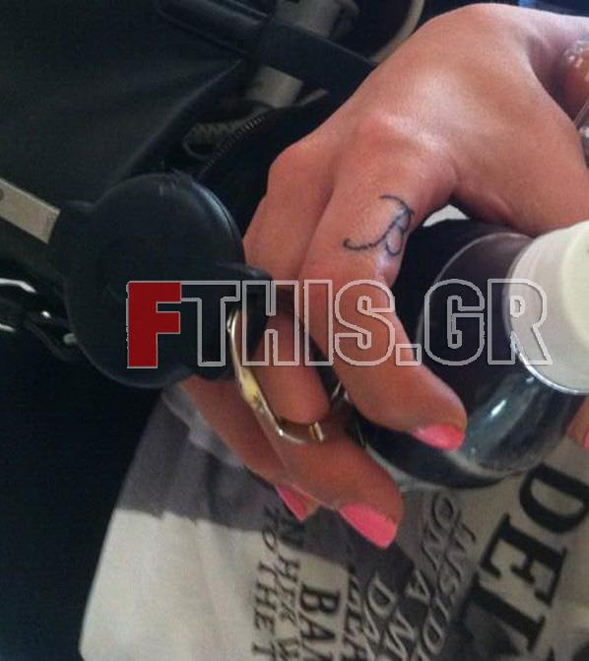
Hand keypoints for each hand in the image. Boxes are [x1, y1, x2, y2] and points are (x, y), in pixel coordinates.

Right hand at [183, 4, 588, 545]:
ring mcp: (269, 214)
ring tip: (329, 498)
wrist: (448, 64)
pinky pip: (232, 332)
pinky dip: (250, 402)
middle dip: (313, 435)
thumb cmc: (503, 115)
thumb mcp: (558, 190)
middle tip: (376, 509)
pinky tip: (283, 456)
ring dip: (273, 432)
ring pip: (238, 340)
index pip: (343, 283)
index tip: (441, 430)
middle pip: (274, 329)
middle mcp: (302, 190)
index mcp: (379, 161)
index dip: (380, 372)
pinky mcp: (263, 241)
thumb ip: (582, 293)